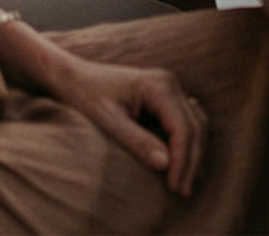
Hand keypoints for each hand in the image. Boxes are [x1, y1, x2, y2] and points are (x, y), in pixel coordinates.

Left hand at [42, 52, 207, 196]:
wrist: (72, 77)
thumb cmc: (85, 96)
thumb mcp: (108, 122)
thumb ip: (137, 141)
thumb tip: (165, 165)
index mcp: (159, 86)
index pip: (183, 128)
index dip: (182, 161)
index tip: (175, 187)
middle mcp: (170, 83)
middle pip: (195, 126)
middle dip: (192, 161)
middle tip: (184, 192)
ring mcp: (169, 87)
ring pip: (196, 123)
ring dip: (195, 152)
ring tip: (188, 181)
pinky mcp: (164, 95)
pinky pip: (186, 119)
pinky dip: (188, 140)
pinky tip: (184, 160)